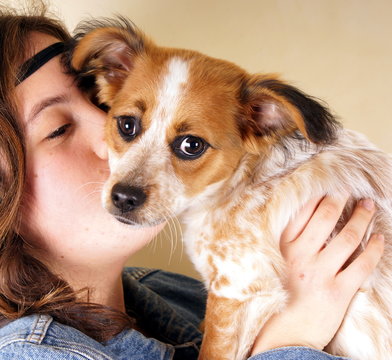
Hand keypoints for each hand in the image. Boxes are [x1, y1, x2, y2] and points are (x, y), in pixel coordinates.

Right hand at [251, 195, 383, 353]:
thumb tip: (299, 224)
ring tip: (368, 207)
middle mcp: (299, 256)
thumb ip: (281, 246)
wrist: (281, 338)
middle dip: (339, 200)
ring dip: (361, 218)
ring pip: (346, 237)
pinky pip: (362, 264)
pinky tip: (379, 239)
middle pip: (325, 218)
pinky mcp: (338, 291)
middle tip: (348, 191)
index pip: (301, 214)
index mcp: (280, 248)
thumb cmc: (273, 300)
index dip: (317, 198)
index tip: (327, 189)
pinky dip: (374, 249)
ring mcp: (319, 273)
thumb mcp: (269, 267)